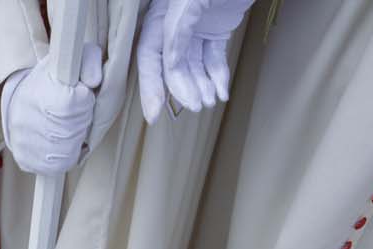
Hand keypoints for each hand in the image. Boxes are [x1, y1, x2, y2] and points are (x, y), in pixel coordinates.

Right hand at [1, 44, 103, 174]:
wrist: (20, 100)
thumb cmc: (52, 81)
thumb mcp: (72, 61)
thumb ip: (89, 63)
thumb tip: (93, 81)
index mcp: (40, 90)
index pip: (77, 103)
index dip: (85, 101)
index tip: (79, 95)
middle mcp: (26, 117)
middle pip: (73, 130)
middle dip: (81, 122)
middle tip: (75, 113)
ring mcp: (23, 140)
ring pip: (67, 152)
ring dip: (74, 141)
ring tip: (68, 128)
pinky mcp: (23, 158)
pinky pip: (54, 167)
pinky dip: (64, 157)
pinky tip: (60, 144)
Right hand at [137, 0, 253, 122]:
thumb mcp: (190, 0)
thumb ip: (177, 27)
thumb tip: (168, 61)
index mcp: (162, 17)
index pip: (150, 57)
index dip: (151, 85)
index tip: (155, 114)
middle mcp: (176, 26)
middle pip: (172, 66)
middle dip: (182, 89)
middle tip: (195, 106)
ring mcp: (196, 29)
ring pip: (193, 65)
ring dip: (201, 86)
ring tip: (209, 102)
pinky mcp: (216, 30)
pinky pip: (214, 58)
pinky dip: (218, 76)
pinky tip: (222, 92)